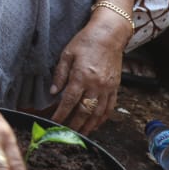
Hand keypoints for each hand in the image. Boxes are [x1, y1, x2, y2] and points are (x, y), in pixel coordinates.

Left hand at [49, 17, 125, 134]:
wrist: (110, 35)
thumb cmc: (86, 41)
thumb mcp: (67, 54)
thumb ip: (59, 74)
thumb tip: (53, 92)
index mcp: (81, 76)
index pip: (69, 101)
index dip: (60, 114)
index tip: (54, 122)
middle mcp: (96, 85)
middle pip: (84, 111)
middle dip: (74, 124)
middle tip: (66, 134)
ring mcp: (108, 88)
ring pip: (98, 113)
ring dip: (89, 126)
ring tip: (81, 134)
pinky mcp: (115, 87)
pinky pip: (110, 107)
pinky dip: (103, 118)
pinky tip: (96, 124)